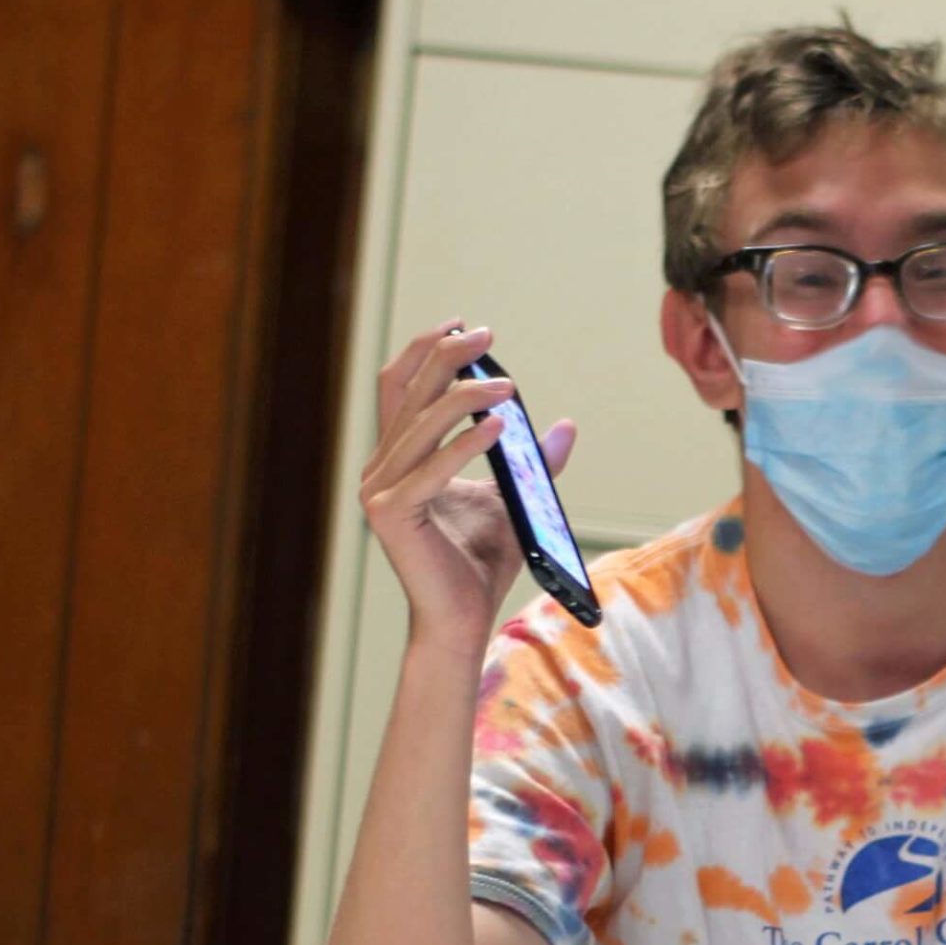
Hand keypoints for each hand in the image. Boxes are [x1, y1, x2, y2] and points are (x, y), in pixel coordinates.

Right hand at [362, 321, 577, 659]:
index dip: (425, 350)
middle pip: (409, 394)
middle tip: (486, 335)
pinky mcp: (391, 515)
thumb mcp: (513, 498)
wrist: (462, 620)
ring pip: (422, 424)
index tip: (463, 324)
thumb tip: (565, 426)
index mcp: (398, 459)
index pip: (402, 388)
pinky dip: (466, 444)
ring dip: (465, 397)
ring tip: (508, 388)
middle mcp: (380, 469)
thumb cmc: (481, 564)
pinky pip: (432, 468)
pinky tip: (498, 426)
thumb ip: (530, 460)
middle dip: (447, 358)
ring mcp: (379, 492)